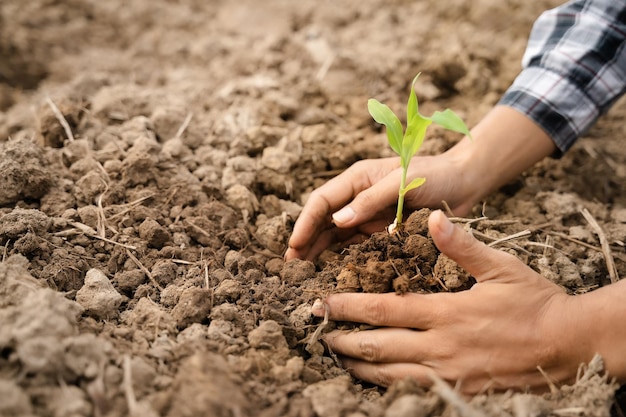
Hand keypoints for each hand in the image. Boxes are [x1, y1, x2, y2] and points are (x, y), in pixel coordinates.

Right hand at [285, 149, 476, 260]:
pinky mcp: (381, 230)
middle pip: (323, 221)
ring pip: (336, 236)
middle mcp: (357, 197)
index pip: (322, 202)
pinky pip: (356, 246)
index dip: (305, 224)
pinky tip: (334, 274)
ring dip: (320, 253)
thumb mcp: (401, 183)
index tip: (294, 246)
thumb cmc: (434, 174)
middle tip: (292, 269)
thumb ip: (370, 201)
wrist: (464, 182)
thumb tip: (338, 222)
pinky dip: (342, 258)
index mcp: (357, 179)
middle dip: (306, 242)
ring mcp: (368, 215)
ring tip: (306, 275)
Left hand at [312, 210, 592, 392]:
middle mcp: (441, 346)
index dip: (348, 306)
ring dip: (357, 364)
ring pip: (389, 374)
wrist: (568, 345)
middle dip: (342, 338)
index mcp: (446, 312)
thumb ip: (462, 246)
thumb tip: (432, 218)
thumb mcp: (501, 267)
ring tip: (336, 354)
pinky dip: (385, 384)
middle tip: (318, 330)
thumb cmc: (534, 302)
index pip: (384, 309)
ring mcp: (448, 373)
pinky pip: (411, 391)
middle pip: (378, 345)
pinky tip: (372, 377)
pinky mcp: (458, 390)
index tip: (323, 302)